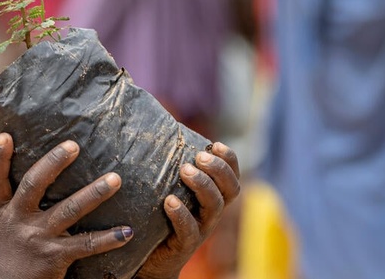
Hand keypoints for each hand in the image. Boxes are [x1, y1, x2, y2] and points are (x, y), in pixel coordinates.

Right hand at [0, 133, 133, 278]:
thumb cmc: (10, 253)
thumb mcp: (2, 225)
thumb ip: (14, 201)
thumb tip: (33, 166)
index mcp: (1, 211)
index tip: (6, 135)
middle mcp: (17, 221)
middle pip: (34, 185)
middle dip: (54, 163)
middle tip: (74, 146)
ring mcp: (37, 238)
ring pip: (68, 210)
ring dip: (93, 193)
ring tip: (115, 179)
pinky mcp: (55, 257)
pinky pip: (86, 244)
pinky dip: (109, 238)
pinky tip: (127, 231)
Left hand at [135, 142, 240, 278]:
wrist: (151, 259)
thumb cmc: (159, 217)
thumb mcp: (168, 189)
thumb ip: (170, 166)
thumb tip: (155, 125)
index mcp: (213, 197)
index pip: (232, 176)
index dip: (230, 159)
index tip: (215, 144)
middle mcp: (212, 212)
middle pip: (230, 189)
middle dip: (218, 169)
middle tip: (199, 156)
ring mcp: (201, 230)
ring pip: (215, 206)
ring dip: (202, 185)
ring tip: (185, 170)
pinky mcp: (185, 246)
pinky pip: (189, 231)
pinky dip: (181, 214)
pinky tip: (169, 201)